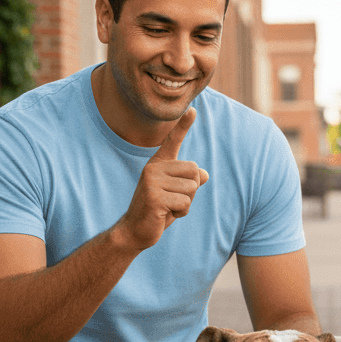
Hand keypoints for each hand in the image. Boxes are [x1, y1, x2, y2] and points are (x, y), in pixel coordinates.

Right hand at [116, 108, 209, 250]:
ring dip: (185, 204)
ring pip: (192, 189)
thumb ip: (189, 182)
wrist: (135, 231)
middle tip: (171, 200)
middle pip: (195, 172)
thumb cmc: (158, 211)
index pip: (173, 141)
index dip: (183, 125)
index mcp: (159, 164)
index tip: (193, 110)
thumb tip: (205, 175)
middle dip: (191, 191)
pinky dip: (180, 212)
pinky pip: (184, 202)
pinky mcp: (154, 197)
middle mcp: (154, 168)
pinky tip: (164, 214)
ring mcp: (152, 181)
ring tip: (167, 207)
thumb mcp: (177, 194)